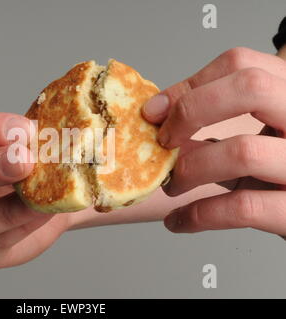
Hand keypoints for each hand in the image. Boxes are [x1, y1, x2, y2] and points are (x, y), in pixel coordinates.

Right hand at [0, 108, 73, 268]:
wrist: (48, 194)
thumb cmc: (24, 157)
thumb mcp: (27, 137)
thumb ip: (31, 132)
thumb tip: (54, 123)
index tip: (22, 129)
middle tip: (25, 159)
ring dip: (1, 208)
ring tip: (36, 193)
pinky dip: (20, 227)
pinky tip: (43, 211)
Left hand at [142, 47, 285, 237]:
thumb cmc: (277, 171)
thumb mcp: (255, 138)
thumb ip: (216, 127)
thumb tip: (158, 121)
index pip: (241, 64)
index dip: (189, 85)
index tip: (154, 111)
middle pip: (250, 87)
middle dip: (191, 111)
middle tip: (163, 140)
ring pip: (243, 151)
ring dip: (190, 170)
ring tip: (171, 185)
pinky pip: (244, 207)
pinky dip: (199, 214)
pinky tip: (179, 220)